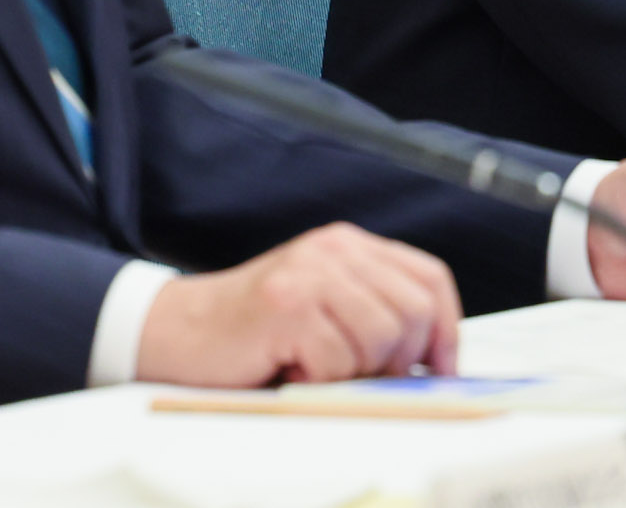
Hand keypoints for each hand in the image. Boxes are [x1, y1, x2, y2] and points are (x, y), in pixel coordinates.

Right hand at [134, 221, 460, 386]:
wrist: (179, 330)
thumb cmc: (256, 330)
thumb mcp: (326, 307)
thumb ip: (374, 314)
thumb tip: (432, 361)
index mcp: (350, 245)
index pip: (429, 277)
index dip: (446, 328)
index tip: (442, 368)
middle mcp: (334, 250)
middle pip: (414, 310)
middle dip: (399, 358)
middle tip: (361, 374)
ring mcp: (309, 273)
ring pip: (382, 337)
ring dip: (353, 370)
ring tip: (316, 366)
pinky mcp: (286, 305)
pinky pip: (337, 361)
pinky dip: (318, 380)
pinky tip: (290, 368)